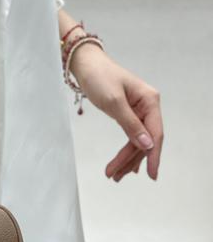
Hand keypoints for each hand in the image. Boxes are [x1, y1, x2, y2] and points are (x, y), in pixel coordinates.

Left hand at [69, 42, 163, 181]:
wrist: (86, 65)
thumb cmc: (99, 77)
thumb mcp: (114, 101)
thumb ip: (130, 124)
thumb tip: (147, 144)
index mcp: (150, 101)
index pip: (155, 133)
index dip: (153, 155)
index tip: (152, 175)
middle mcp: (148, 107)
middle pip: (144, 140)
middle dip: (130, 160)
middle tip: (114, 176)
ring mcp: (138, 111)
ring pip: (137, 141)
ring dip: (126, 158)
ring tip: (113, 175)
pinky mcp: (128, 114)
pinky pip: (131, 136)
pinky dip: (126, 150)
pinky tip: (126, 165)